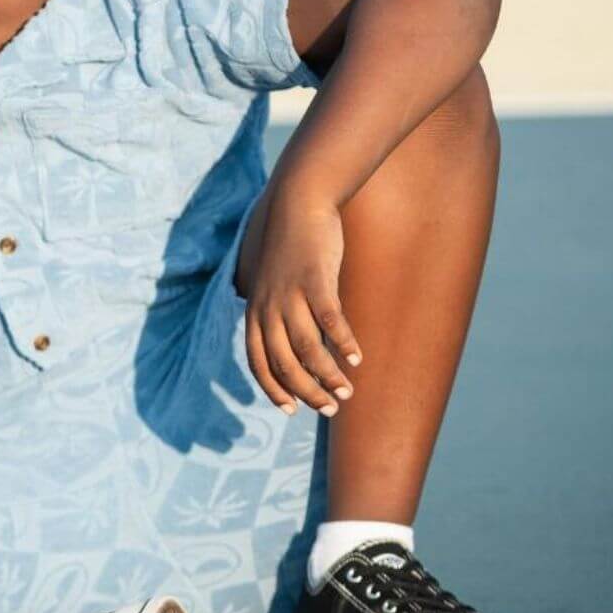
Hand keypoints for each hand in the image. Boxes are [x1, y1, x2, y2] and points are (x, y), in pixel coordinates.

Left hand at [233, 183, 362, 416]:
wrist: (298, 202)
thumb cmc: (289, 248)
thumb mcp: (272, 284)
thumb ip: (275, 314)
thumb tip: (291, 346)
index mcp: (255, 310)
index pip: (258, 362)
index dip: (274, 389)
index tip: (292, 410)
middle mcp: (268, 306)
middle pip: (284, 363)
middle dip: (307, 392)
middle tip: (330, 408)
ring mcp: (290, 293)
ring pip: (307, 348)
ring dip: (328, 375)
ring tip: (347, 391)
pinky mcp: (315, 279)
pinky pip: (330, 320)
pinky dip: (344, 342)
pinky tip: (357, 358)